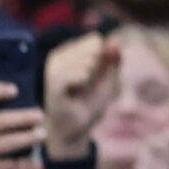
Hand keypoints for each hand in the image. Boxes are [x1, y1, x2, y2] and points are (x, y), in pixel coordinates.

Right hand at [40, 33, 117, 160]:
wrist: (75, 130)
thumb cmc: (89, 104)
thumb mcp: (109, 81)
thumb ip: (115, 60)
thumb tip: (115, 39)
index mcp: (70, 51)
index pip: (95, 39)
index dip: (103, 59)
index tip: (92, 77)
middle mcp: (59, 55)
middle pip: (92, 47)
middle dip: (97, 68)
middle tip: (85, 86)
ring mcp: (54, 67)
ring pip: (87, 60)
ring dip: (90, 78)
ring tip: (78, 91)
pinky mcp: (53, 81)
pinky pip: (79, 74)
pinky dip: (83, 84)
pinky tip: (75, 92)